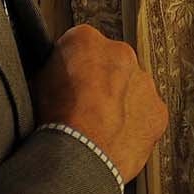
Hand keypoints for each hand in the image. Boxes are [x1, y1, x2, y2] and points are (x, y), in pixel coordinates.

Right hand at [35, 24, 167, 182]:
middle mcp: (119, 53)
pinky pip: (147, 115)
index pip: (81, 46)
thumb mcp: (35, 83)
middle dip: (101, 83)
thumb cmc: (54, 121)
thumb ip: (52, 69)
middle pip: (111, 65)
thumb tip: (53, 75)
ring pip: (132, 89)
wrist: (79, 154)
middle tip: (85, 108)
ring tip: (98, 128)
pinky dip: (135, 126)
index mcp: (85, 40)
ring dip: (120, 103)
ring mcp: (143, 81)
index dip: (73, 69)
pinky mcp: (157, 111)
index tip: (69, 85)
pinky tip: (115, 139)